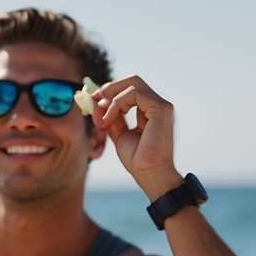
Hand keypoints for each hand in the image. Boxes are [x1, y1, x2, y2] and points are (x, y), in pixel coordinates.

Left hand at [89, 75, 180, 195]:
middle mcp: (158, 105)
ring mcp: (161, 106)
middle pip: (133, 80)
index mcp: (150, 111)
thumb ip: (111, 117)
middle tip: (94, 99)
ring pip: (133, 84)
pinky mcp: (161, 109)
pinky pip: (134, 94)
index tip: (93, 99)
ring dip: (111, 98)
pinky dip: (116, 104)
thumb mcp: (119, 134)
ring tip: (102, 118)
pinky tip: (109, 120)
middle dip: (110, 87)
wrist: (150, 174)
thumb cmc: (138, 159)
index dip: (110, 90)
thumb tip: (97, 101)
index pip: (130, 89)